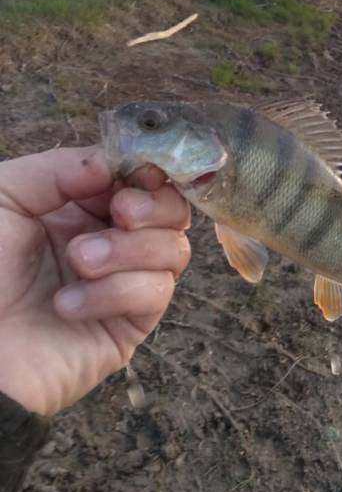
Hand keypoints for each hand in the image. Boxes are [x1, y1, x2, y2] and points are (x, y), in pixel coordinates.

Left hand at [0, 147, 190, 415]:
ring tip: (78, 262)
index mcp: (83, 207)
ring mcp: (125, 283)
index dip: (148, 174)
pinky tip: (69, 303)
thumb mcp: (5, 196)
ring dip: (128, 251)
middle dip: (153, 208)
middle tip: (120, 214)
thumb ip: (58, 168)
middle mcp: (111, 241)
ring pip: (173, 250)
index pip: (142, 181)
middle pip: (173, 212)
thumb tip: (112, 166)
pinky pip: (155, 293)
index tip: (135, 176)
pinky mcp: (130, 325)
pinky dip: (115, 292)